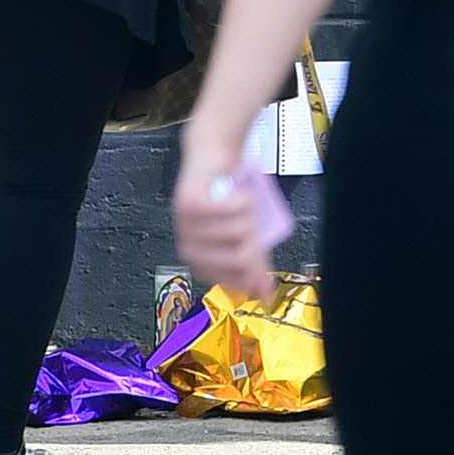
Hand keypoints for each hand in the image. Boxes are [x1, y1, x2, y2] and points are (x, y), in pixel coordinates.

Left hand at [172, 125, 281, 297]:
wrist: (213, 159)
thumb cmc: (230, 197)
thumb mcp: (246, 235)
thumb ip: (255, 265)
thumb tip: (267, 296)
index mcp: (201, 262)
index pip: (235, 280)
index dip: (255, 266)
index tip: (260, 249)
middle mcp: (189, 249)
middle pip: (239, 257)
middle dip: (257, 235)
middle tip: (251, 218)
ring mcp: (186, 228)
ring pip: (238, 230)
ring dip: (249, 210)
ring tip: (241, 200)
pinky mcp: (188, 204)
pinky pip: (227, 209)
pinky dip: (242, 198)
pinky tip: (237, 192)